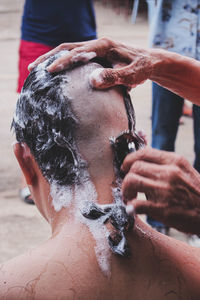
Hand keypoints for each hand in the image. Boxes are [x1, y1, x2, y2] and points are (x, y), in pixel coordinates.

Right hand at [28, 37, 153, 88]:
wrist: (150, 62)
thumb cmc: (142, 69)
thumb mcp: (132, 75)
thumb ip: (114, 77)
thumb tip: (92, 80)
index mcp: (104, 46)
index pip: (77, 52)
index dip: (62, 62)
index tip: (48, 72)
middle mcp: (98, 45)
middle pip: (67, 48)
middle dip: (49, 58)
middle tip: (32, 69)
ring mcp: (96, 49)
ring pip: (69, 51)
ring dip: (53, 59)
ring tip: (38, 70)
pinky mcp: (97, 56)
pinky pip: (76, 57)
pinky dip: (63, 63)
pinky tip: (57, 72)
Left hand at [121, 148, 199, 234]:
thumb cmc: (197, 193)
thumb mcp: (185, 171)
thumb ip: (165, 165)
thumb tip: (141, 164)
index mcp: (175, 161)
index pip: (144, 152)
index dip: (129, 159)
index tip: (126, 167)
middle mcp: (170, 172)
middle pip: (134, 166)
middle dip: (126, 177)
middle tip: (129, 186)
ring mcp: (165, 190)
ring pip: (131, 181)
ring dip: (125, 190)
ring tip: (130, 197)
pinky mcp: (162, 208)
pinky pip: (136, 204)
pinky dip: (131, 207)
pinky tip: (133, 209)